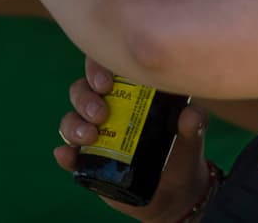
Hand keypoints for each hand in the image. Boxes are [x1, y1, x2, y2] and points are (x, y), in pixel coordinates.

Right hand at [55, 56, 211, 222]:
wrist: (175, 191)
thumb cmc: (182, 150)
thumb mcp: (191, 136)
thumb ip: (193, 123)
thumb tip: (190, 114)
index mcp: (131, 91)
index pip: (107, 67)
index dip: (98, 67)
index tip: (107, 83)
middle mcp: (109, 107)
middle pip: (82, 90)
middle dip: (85, 98)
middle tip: (101, 113)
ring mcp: (95, 133)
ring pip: (71, 118)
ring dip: (73, 124)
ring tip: (90, 135)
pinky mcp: (88, 160)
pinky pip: (68, 153)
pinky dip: (64, 153)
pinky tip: (66, 155)